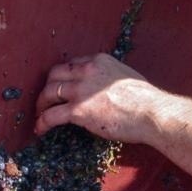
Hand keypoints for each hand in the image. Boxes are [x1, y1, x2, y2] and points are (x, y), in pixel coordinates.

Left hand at [34, 53, 166, 142]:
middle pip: (55, 75)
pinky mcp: (78, 110)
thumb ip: (109, 79)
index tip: (61, 87)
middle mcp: (87, 71)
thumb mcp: (125, 77)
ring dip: (41, 104)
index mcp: (99, 61)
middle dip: (48, 87)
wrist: (152, 113)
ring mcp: (81, 90)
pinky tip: (40, 129)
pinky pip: (52, 115)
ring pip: (49, 93)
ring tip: (39, 114)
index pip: (72, 65)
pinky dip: (42, 122)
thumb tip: (104, 91)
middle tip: (46, 100)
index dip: (63, 77)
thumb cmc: (146, 100)